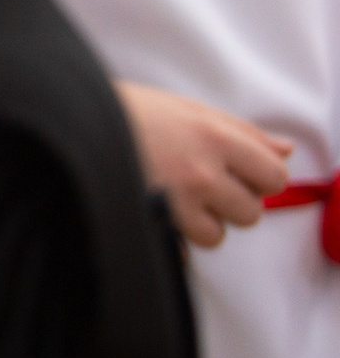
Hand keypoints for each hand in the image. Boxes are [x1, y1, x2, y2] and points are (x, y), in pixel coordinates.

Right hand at [116, 79, 292, 246]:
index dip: (260, 177)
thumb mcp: (187, 108)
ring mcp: (177, 200)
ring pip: (217, 234)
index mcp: (215, 136)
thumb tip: (286, 150)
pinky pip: (183, 249)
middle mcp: (202, 170)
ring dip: (201, 222)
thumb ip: (242, 130)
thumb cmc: (129, 110)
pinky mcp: (152, 222)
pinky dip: (173, 238)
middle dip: (230, 202)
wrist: (71, 120)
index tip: (240, 173)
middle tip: (200, 184)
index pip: (274, 175)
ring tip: (173, 198)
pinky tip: (156, 213)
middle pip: (250, 211)